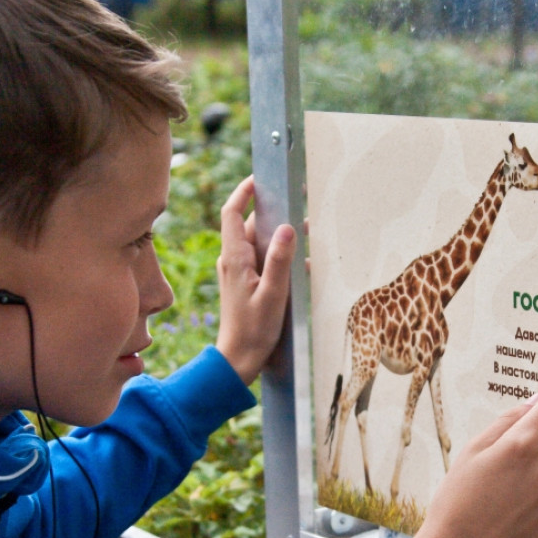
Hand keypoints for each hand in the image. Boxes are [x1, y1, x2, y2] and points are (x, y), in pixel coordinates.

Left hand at [215, 176, 296, 383]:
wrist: (238, 360)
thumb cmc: (254, 331)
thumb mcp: (273, 295)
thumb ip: (280, 260)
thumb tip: (289, 227)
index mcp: (235, 258)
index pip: (232, 213)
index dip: (244, 191)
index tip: (260, 177)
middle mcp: (232, 260)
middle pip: (250, 224)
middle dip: (272, 210)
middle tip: (297, 199)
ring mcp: (237, 272)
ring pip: (257, 242)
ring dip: (278, 234)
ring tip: (305, 229)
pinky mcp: (245, 283)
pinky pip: (261, 259)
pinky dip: (277, 254)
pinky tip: (299, 262)